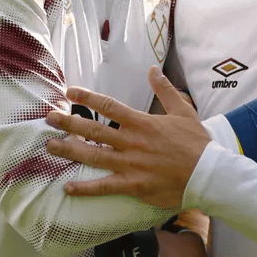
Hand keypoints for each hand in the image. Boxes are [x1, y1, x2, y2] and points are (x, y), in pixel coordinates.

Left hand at [46, 67, 210, 208]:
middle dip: (68, 123)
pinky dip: (85, 188)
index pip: (108, 106)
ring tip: (49, 146)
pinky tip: (68, 186)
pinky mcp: (133, 185)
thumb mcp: (183, 111)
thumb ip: (165, 90)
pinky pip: (104, 186)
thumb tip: (153, 69)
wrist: (209, 174)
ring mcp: (130, 164)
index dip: (87, 97)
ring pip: (93, 156)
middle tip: (48, 118)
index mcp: (141, 123)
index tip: (69, 91)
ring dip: (69, 150)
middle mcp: (131, 142)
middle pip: (93, 130)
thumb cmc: (197, 143)